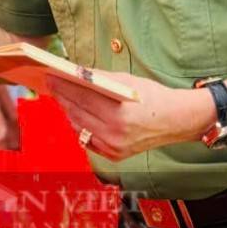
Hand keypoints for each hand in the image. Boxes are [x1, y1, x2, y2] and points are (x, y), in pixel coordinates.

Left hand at [46, 72, 215, 160]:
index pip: (82, 97)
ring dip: (69, 112)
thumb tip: (74, 73)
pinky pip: (88, 139)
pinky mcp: (114, 155)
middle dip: (62, 97)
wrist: (176, 121)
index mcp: (119, 115)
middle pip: (77, 113)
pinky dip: (80, 126)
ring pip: (79, 127)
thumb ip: (99, 79)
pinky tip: (75, 113)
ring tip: (61, 97)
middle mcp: (115, 135)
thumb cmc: (152, 97)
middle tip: (51, 85)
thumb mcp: (126, 81)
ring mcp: (114, 148)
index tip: (50, 77)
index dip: (63, 86)